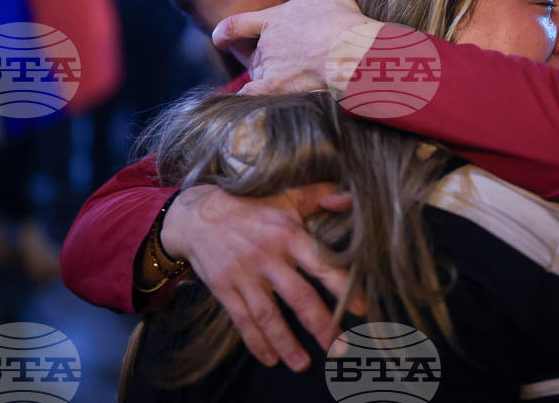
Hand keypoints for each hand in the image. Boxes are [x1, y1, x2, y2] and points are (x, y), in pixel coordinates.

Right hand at [161, 183, 365, 371]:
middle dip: (321, 325)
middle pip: (298, 296)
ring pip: (269, 314)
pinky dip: (256, 341)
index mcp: (288, 234)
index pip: (321, 263)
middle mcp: (267, 255)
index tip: (360, 308)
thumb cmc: (249, 207)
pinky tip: (270, 358)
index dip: (342, 287)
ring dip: (287, 342)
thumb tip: (349, 198)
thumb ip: (319, 195)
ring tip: (303, 364)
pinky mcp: (224, 288)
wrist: (198, 215)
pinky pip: (242, 319)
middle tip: (340, 347)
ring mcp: (244, 274)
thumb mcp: (284, 196)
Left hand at [211, 0, 378, 94]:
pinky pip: (253, 98)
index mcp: (273, 20)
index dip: (224, 33)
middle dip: (262, 62)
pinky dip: (247, 103)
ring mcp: (270, 67)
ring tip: (287, 83)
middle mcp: (266, 44)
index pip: (236, 26)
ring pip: (258, 77)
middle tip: (281, 66)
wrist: (351, 50)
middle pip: (253, 57)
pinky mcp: (276, 88)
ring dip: (266, 80)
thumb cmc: (340, 18)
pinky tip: (246, 110)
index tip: (218, 39)